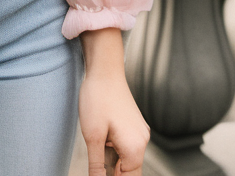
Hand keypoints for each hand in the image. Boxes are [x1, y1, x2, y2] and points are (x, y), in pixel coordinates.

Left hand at [79, 28, 149, 175]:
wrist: (104, 69)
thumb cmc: (97, 99)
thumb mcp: (92, 136)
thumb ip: (97, 166)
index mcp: (135, 148)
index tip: (97, 174)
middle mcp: (142, 141)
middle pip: (129, 171)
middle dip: (113, 172)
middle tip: (96, 165)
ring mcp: (139, 131)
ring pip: (126, 158)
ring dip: (112, 161)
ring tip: (97, 146)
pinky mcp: (133, 124)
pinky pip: (126, 145)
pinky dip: (114, 149)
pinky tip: (101, 139)